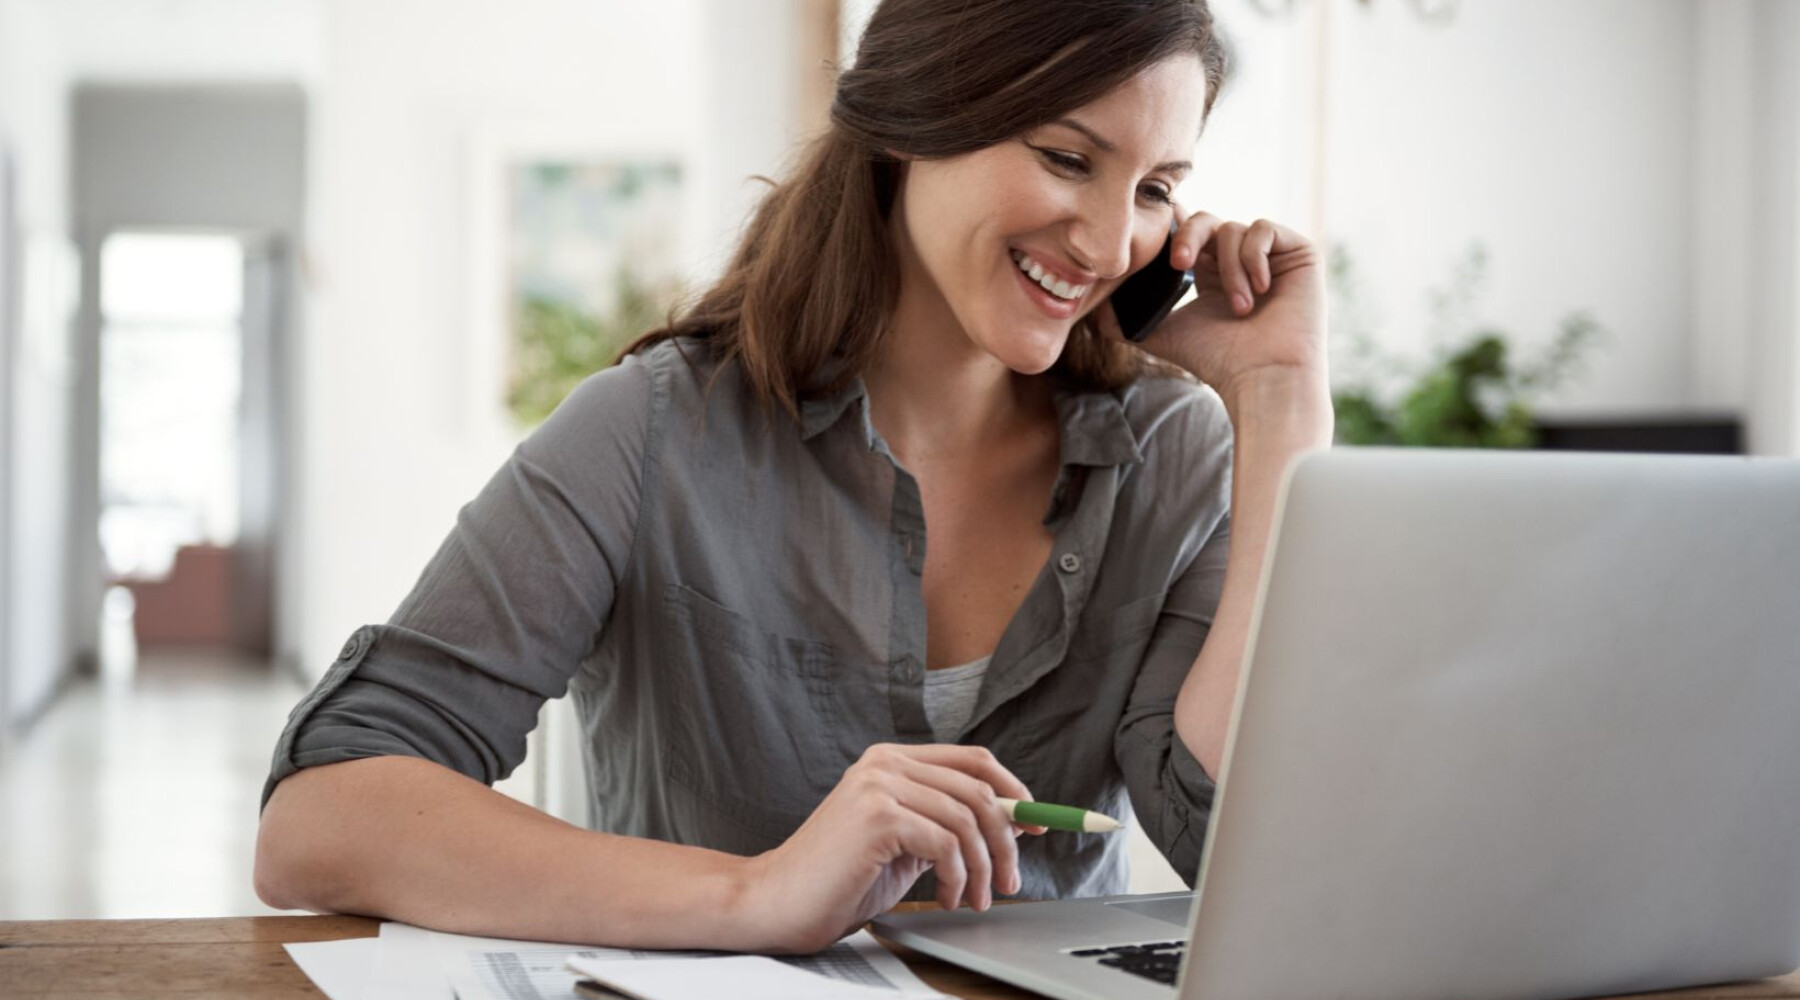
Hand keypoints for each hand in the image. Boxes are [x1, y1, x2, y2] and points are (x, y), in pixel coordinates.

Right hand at [739, 743, 1044, 952]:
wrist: (778, 901)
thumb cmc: (839, 878)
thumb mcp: (905, 843)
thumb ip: (946, 823)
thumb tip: (1012, 822)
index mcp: (892, 760)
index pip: (974, 760)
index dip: (1015, 791)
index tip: (1037, 825)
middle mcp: (886, 762)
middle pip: (980, 789)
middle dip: (1007, 840)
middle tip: (1010, 881)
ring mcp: (880, 785)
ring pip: (968, 818)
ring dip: (983, 868)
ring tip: (973, 899)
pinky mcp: (877, 816)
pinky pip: (947, 843)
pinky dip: (958, 877)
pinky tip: (946, 898)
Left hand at [1096, 206, 1327, 407]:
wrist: (1263, 377)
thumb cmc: (1218, 362)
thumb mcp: (1162, 335)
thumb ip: (1125, 320)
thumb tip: (1091, 306)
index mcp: (1209, 273)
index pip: (1186, 231)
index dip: (1170, 227)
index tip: (1152, 239)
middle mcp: (1238, 260)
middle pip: (1204, 219)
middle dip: (1187, 236)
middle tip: (1179, 264)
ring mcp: (1269, 255)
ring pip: (1232, 228)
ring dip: (1228, 268)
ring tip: (1240, 307)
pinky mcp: (1298, 252)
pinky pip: (1264, 228)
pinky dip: (1254, 256)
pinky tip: (1261, 289)